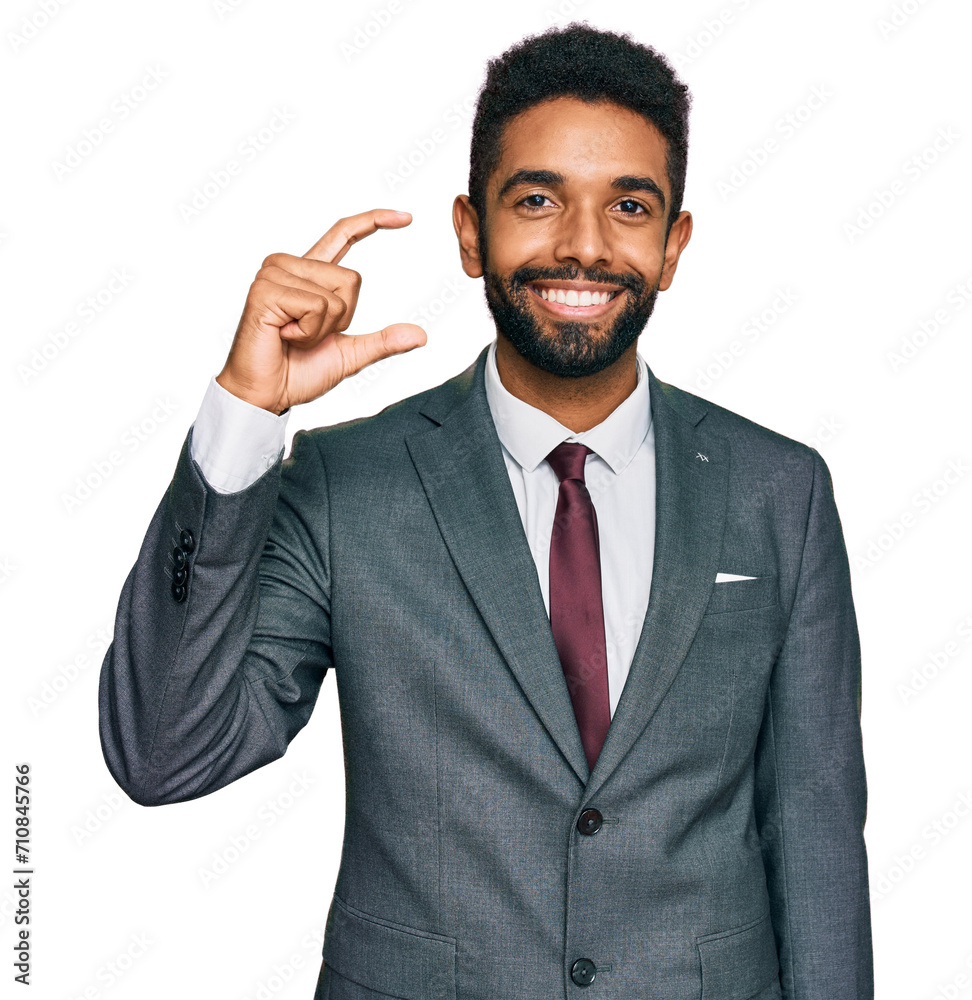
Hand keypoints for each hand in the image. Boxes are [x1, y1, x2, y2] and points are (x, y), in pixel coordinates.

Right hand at [216, 209, 426, 413]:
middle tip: (307, 335)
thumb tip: (420, 336)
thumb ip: (382, 341)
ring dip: (322, 328)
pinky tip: (284, 335)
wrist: (267, 394)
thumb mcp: (351, 355)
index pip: (343, 235)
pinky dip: (307, 332)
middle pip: (352, 279)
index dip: (372, 222)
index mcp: (309, 275)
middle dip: (341, 319)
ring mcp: (274, 274)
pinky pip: (315, 306)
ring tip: (292, 335)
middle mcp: (290, 266)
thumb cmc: (298, 372)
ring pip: (335, 295)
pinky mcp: (265, 290)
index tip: (405, 217)